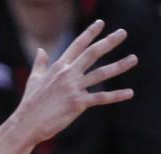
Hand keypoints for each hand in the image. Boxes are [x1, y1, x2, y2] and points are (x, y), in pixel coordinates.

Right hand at [13, 20, 137, 144]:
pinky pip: (101, 98)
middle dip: (109, 42)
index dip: (90, 33)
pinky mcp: (78, 104)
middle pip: (93, 53)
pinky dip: (116, 95)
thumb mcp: (34, 79)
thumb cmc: (30, 103)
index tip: (101, 23)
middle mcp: (68, 74)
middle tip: (123, 33)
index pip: (77, 45)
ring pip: (101, 73)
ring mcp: (74, 88)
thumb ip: (40, 63)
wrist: (27, 123)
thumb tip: (41, 50)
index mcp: (58, 66)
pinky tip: (129, 93)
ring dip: (119, 65)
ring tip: (134, 59)